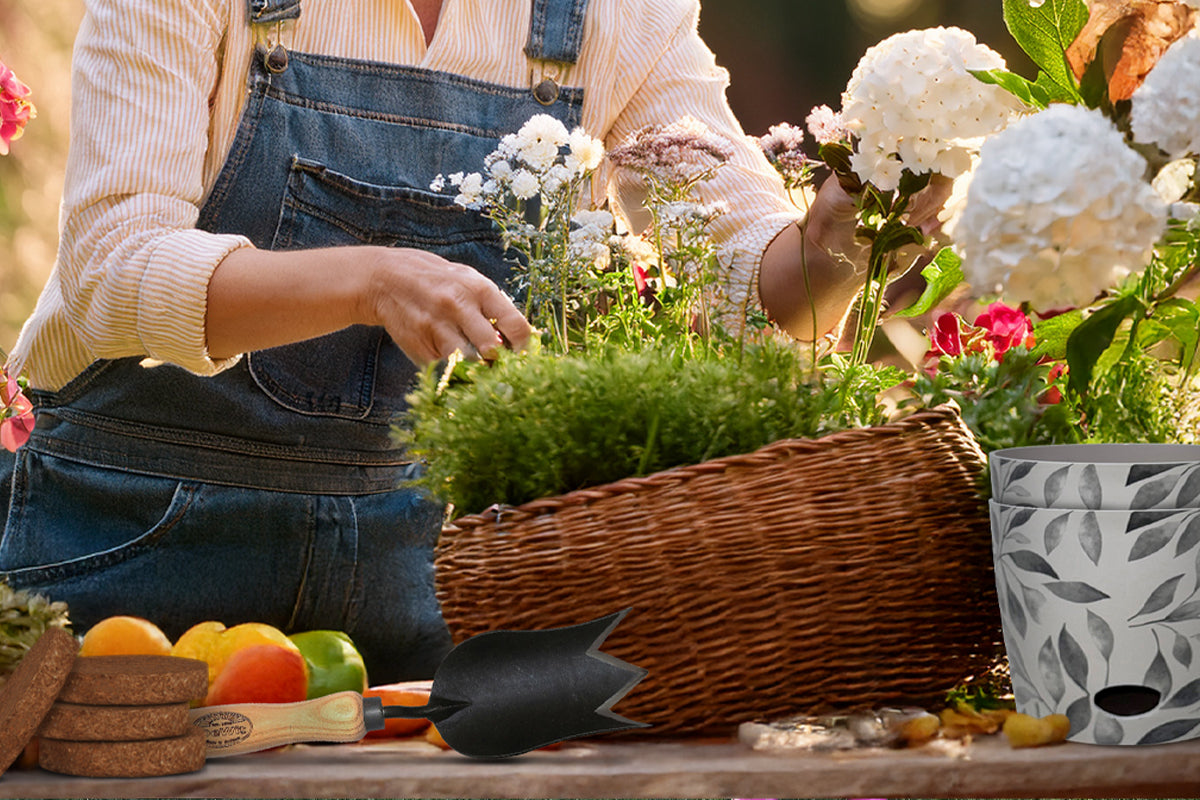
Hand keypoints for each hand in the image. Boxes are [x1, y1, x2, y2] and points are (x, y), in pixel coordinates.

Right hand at [362, 247, 531, 365]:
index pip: (515, 325)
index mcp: (479, 289)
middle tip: (501, 367)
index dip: (524, 346)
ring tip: (479, 369)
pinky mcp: (421, 348)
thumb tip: (521, 339)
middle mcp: (459, 307)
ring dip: (478, 371)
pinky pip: (446, 371)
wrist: (386, 280)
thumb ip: (493, 307)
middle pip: (493, 350)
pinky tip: (454, 367)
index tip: (522, 354)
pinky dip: (454, 374)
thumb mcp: (469, 281)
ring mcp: (437, 328)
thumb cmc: (438, 282)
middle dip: (501, 362)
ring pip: (469, 364)